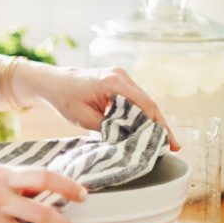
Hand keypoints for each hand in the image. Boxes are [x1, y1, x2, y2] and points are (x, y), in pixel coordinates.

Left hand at [17, 63, 179, 150]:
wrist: (51, 82)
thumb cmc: (64, 99)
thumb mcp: (84, 119)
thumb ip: (109, 128)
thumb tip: (130, 140)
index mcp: (113, 82)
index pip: (145, 106)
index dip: (159, 126)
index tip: (168, 144)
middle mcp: (120, 76)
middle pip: (148, 103)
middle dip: (160, 126)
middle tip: (172, 147)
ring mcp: (120, 76)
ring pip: (143, 101)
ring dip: (151, 120)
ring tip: (161, 142)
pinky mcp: (117, 80)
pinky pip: (134, 99)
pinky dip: (141, 114)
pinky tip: (146, 129)